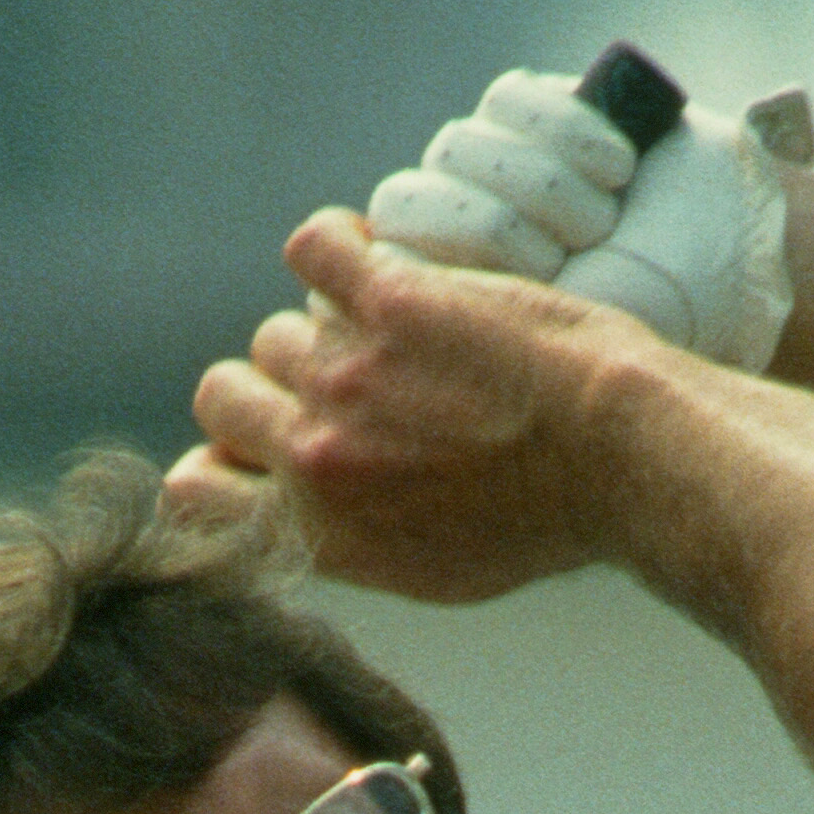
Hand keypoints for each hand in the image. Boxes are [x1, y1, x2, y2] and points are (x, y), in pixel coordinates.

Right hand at [173, 211, 660, 605]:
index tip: (275, 442)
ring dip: (329, 329)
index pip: (192, 484)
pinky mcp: (387, 299)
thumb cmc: (547, 518)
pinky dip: (340, 245)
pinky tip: (379, 259)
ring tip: (398, 335)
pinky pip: (312, 246)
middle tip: (348, 383)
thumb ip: (346, 537)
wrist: (622, 458)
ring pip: (282, 328)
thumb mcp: (432, 568)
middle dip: (275, 385)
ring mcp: (345, 373)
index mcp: (317, 529)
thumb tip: (295, 506)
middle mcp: (315, 455)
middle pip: (225, 392)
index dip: (230, 455)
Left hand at [366, 60, 801, 368]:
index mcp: (433, 307)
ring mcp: (486, 168)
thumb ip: (449, 347)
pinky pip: (511, 99)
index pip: (371, 264)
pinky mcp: (531, 113)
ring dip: (544, 184)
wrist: (736, 274)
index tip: (532, 283)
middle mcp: (449, 235)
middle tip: (574, 253)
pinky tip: (619, 169)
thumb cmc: (647, 335)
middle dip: (496, 226)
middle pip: (407, 199)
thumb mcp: (546, 365)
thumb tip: (370, 325)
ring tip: (607, 219)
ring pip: (459, 146)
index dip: (448, 262)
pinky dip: (570, 132)